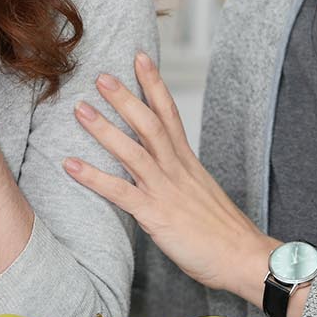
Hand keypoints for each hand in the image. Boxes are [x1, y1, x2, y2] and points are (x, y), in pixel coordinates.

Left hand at [64, 51, 279, 294]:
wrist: (245, 258)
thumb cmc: (225, 233)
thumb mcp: (203, 195)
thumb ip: (181, 180)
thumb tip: (165, 173)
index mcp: (188, 162)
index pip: (170, 113)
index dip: (154, 84)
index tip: (140, 58)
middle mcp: (177, 169)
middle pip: (150, 124)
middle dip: (125, 98)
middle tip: (101, 75)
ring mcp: (166, 191)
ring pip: (133, 151)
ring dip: (104, 129)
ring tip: (79, 109)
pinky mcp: (157, 215)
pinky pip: (120, 192)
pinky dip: (93, 178)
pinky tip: (70, 165)